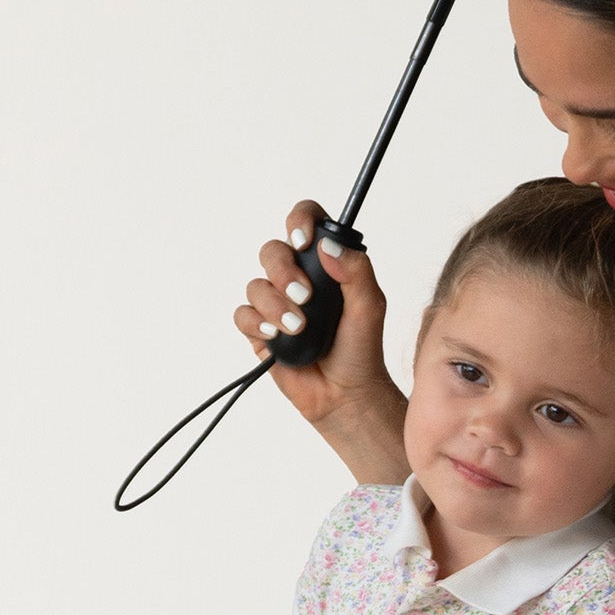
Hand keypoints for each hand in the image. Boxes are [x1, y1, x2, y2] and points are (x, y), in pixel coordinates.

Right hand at [234, 199, 403, 453]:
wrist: (346, 394)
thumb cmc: (361, 348)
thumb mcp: (370, 306)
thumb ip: (356, 271)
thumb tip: (327, 246)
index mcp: (325, 264)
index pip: (307, 222)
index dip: (299, 220)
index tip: (304, 241)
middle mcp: (298, 277)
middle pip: (272, 250)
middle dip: (284, 271)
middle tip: (305, 296)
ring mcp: (276, 303)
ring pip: (256, 284)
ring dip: (275, 304)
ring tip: (298, 328)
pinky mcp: (261, 330)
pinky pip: (243, 314)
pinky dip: (258, 323)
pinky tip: (277, 337)